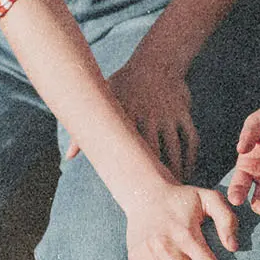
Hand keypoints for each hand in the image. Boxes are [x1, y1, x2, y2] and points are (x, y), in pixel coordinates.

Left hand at [69, 59, 198, 181]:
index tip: (131, 193)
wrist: (157, 61)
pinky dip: (191, 157)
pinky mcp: (183, 114)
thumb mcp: (104, 99)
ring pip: (176, 150)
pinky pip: (191, 139)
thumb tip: (68, 157)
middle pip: (154, 154)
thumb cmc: (125, 83)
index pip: (129, 151)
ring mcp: (168, 116)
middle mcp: (149, 117)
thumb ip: (85, 130)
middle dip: (157, 177)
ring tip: (173, 188)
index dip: (132, 173)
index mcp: (127, 117)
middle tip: (155, 199)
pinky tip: (188, 169)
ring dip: (177, 171)